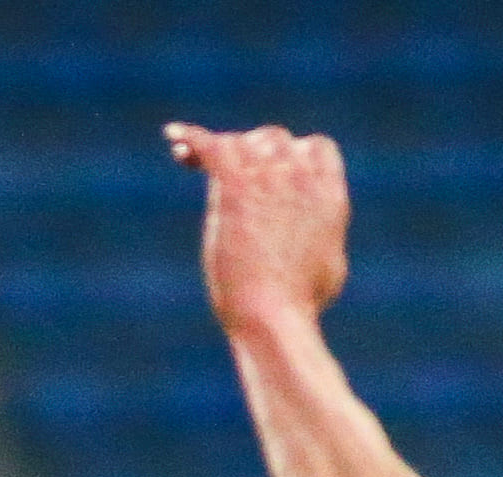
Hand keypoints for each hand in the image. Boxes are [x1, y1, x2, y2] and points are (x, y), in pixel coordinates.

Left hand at [167, 122, 348, 334]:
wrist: (272, 314)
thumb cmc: (299, 304)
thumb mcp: (328, 263)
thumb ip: (321, 233)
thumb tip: (318, 236)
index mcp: (329, 192)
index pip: (315, 148)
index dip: (293, 154)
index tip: (272, 170)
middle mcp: (301, 174)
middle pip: (273, 140)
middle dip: (250, 152)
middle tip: (228, 174)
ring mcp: (269, 175)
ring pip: (240, 141)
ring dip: (220, 150)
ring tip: (190, 159)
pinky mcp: (236, 184)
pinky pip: (209, 145)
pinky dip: (190, 137)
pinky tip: (172, 135)